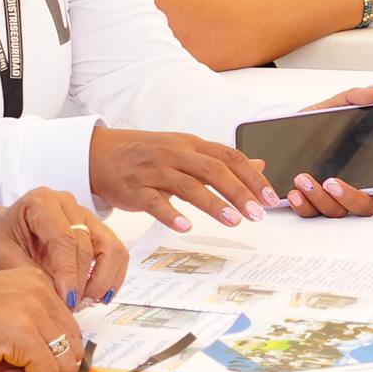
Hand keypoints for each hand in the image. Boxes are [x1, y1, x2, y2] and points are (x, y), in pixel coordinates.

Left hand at [0, 187, 131, 304]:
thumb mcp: (1, 259)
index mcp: (42, 201)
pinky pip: (115, 253)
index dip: (69, 274)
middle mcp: (68, 204)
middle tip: (70, 309)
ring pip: (112, 248)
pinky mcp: (94, 231)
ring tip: (84, 303)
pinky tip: (97, 297)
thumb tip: (62, 300)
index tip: (67, 302)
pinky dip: (111, 277)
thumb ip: (31, 276)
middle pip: (89, 245)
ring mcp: (84, 216)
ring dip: (103, 280)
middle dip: (82, 282)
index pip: (65, 239)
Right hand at [0, 268, 89, 371]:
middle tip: (12, 365)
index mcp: (36, 281)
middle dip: (46, 365)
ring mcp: (34, 312)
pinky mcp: (24, 335)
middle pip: (73, 346)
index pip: (69, 327)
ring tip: (3, 368)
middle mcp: (41, 291)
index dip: (49, 351)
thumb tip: (58, 359)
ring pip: (64, 363)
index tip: (20, 356)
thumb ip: (28, 322)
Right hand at [88, 125, 280, 231]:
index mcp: (191, 145)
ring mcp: (154, 170)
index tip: (270, 197)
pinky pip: (154, 201)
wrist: (101, 153)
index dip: (252, 177)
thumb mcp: (186, 150)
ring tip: (234, 221)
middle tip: (259, 214)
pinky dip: (171, 214)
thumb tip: (260, 165)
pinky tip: (187, 226)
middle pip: (213, 170)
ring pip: (188, 185)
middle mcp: (175, 154)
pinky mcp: (134, 189)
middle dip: (239, 192)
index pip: (229, 157)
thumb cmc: (147, 154)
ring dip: (213, 203)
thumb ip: (221, 160)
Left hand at [267, 86, 372, 217]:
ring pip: (336, 211)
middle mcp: (351, 187)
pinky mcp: (308, 205)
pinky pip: (310, 214)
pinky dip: (302, 205)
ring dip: (320, 198)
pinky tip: (294, 192)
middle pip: (363, 206)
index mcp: (364, 167)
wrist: (278, 135)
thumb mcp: (331, 108)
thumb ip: (354, 99)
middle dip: (349, 197)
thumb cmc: (312, 125)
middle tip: (331, 181)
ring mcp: (330, 199)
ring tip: (303, 178)